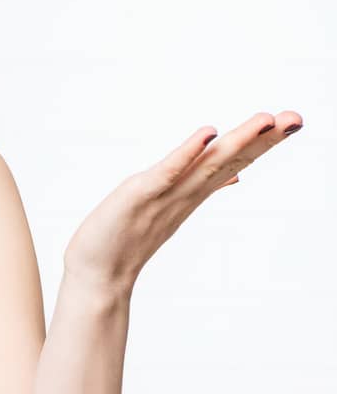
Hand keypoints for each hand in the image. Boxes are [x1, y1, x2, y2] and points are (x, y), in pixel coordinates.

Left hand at [62, 110, 303, 300]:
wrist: (97, 276)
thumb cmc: (127, 238)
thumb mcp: (169, 204)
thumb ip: (201, 185)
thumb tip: (234, 175)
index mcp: (193, 192)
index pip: (234, 160)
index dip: (263, 141)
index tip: (293, 121)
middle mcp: (186, 194)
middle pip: (230, 160)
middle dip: (264, 139)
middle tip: (297, 118)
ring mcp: (166, 196)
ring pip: (209, 165)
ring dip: (237, 141)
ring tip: (266, 120)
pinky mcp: (141, 196)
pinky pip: (168, 172)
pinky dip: (188, 152)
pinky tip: (208, 134)